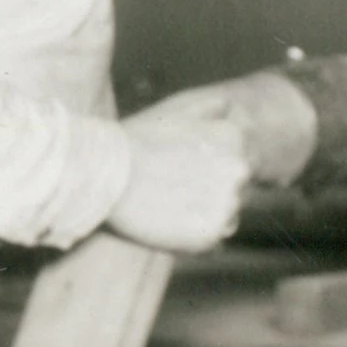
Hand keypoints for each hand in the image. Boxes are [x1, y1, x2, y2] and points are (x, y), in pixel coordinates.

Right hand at [106, 89, 262, 250]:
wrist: (107, 174)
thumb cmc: (136, 143)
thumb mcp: (175, 114)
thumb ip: (209, 108)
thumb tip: (228, 104)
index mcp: (235, 137)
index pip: (236, 164)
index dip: (207, 171)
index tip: (180, 170)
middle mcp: (239, 170)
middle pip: (234, 192)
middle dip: (208, 195)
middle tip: (171, 190)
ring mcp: (228, 203)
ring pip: (225, 219)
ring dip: (203, 218)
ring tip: (169, 207)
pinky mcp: (212, 234)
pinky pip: (213, 242)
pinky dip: (194, 239)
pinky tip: (170, 224)